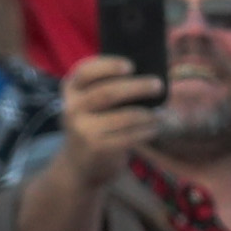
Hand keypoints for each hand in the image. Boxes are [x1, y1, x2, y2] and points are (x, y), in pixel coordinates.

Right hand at [51, 54, 165, 189]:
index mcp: (71, 90)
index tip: (131, 67)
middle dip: (138, 87)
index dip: (109, 66)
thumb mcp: (88, 102)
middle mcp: (72, 108)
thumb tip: (147, 71)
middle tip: (158, 85)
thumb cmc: (93, 123)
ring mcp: (83, 130)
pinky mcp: (97, 148)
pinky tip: (153, 128)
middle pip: (108, 92)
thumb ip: (105, 84)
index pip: (86, 71)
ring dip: (147, 113)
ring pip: (124, 116)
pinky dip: (145, 131)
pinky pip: (129, 136)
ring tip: (159, 113)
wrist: (78, 164)